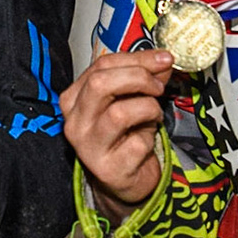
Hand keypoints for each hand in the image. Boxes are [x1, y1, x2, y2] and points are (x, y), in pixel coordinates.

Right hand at [59, 49, 173, 219]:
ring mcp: (88, 148)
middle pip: (100, 84)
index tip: (163, 58)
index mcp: (74, 99)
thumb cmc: (124, 135)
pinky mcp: (108, 169)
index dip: (137, 58)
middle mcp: (75, 122)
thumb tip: (163, 60)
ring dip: (148, 109)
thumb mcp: (129, 99)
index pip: (101, 65)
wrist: (123, 179)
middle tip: (158, 87)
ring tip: (154, 114)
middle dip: (138, 77)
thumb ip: (143, 77)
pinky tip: (147, 139)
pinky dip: (150, 137)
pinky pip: (137, 144)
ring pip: (119, 114)